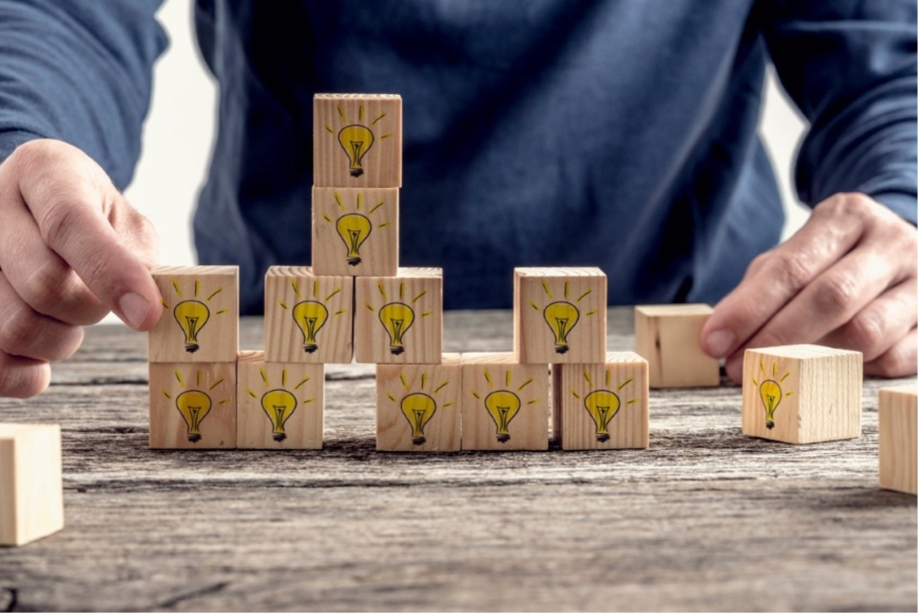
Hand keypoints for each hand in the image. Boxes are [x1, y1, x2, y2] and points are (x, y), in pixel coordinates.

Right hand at [0, 139, 161, 396]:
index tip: (148, 316)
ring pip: (14, 325)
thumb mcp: (125, 220)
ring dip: (59, 340)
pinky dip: (22, 374)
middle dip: (90, 309)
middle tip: (100, 303)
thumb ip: (139, 257)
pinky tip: (40, 362)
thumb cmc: (94, 218)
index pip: (69, 223)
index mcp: (43, 171)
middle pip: (44, 284)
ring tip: (69, 321)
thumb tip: (144, 310)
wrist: (38, 209)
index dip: (112, 274)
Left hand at [701, 192, 916, 382]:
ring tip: (779, 370)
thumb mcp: (793, 258)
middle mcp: (892, 244)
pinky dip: (855, 371)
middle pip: (831, 299)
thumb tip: (718, 337)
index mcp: (847, 218)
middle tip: (738, 367)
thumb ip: (756, 291)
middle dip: (776, 339)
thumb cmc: (832, 260)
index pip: (791, 268)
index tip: (714, 342)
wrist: (900, 249)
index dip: (749, 310)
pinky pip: (893, 359)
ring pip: (866, 334)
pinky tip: (828, 370)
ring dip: (813, 360)